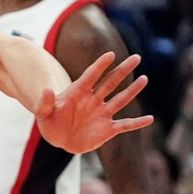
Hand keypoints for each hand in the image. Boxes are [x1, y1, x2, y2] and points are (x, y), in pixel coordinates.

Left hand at [35, 51, 152, 152]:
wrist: (59, 139)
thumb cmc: (50, 123)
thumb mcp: (43, 113)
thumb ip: (44, 103)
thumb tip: (46, 89)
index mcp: (78, 93)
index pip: (91, 76)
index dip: (100, 65)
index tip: (111, 54)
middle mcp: (93, 100)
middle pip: (111, 82)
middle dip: (123, 70)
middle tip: (136, 57)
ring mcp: (102, 113)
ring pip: (121, 100)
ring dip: (132, 90)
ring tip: (144, 78)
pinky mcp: (108, 129)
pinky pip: (125, 125)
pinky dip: (137, 123)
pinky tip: (150, 119)